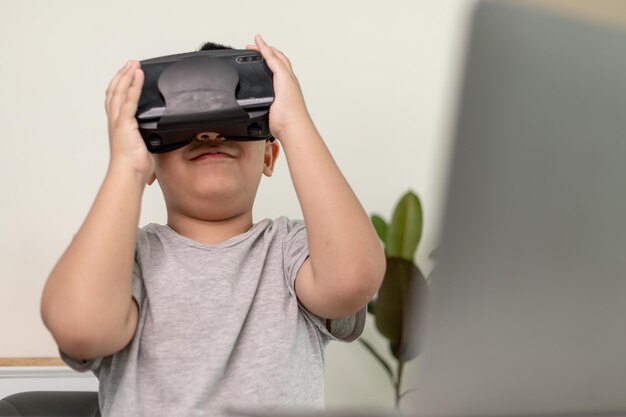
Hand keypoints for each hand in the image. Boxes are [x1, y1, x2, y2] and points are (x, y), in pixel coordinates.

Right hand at [105, 60, 154, 182]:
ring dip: (127, 75)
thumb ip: (147, 138)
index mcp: (118, 125)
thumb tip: (156, 140)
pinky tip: (138, 76)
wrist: (129, 172)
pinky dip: (134, 85)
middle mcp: (115, 120)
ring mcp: (118, 120)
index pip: (115, 99)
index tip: (127, 74)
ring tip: (134, 64)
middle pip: (114, 90)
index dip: (119, 85)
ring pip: (119, 91)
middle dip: (122, 75)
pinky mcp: (125, 122)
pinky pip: (129, 99)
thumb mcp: (142, 146)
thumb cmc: (134, 165)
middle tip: (130, 63)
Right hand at [246, 34, 312, 140]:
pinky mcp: (271, 104)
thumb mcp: (283, 77)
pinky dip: (261, 81)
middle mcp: (284, 83)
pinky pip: (266, 88)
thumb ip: (275, 62)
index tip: (254, 40)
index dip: (264, 47)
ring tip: (257, 59)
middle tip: (252, 47)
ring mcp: (278, 93)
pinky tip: (257, 83)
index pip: (275, 55)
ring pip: (271, 75)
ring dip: (265, 65)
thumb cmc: (291, 107)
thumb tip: (266, 48)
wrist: (290, 127)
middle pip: (274, 63)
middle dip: (264, 53)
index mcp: (287, 75)